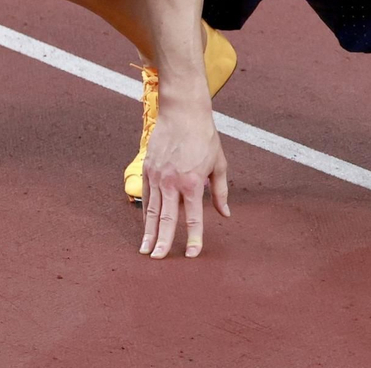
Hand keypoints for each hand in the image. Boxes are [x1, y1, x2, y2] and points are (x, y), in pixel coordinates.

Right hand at [138, 104, 228, 258]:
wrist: (182, 112)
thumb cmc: (205, 137)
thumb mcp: (218, 164)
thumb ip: (220, 192)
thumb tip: (225, 214)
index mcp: (193, 182)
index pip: (193, 217)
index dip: (194, 237)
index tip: (192, 254)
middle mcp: (173, 182)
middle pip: (167, 218)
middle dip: (163, 241)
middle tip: (159, 259)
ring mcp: (158, 176)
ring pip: (151, 210)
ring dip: (148, 232)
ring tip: (145, 250)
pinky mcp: (148, 169)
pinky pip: (146, 196)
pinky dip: (145, 213)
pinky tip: (145, 227)